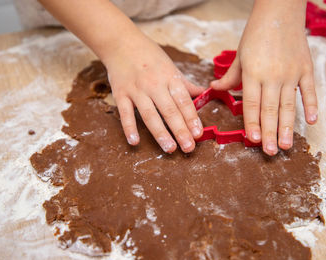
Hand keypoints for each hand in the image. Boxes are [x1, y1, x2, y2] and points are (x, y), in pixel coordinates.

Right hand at [105, 34, 204, 152]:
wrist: (121, 44)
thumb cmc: (150, 56)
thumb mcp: (171, 67)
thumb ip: (185, 84)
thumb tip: (204, 94)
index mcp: (170, 78)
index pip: (183, 101)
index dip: (191, 118)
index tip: (198, 133)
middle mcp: (154, 85)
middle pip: (169, 111)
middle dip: (180, 130)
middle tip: (189, 147)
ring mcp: (136, 90)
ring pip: (150, 115)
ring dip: (160, 133)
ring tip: (170, 149)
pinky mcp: (121, 94)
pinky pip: (125, 113)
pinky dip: (129, 128)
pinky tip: (135, 142)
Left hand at [211, 0, 317, 155]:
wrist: (280, 12)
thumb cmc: (256, 34)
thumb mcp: (240, 55)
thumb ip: (230, 76)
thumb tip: (215, 88)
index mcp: (253, 73)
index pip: (251, 104)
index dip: (252, 123)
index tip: (252, 139)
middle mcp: (272, 76)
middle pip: (270, 109)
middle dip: (269, 132)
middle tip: (269, 151)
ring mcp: (291, 73)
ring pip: (288, 105)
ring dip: (287, 126)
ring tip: (285, 145)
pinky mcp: (306, 68)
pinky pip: (309, 90)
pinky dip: (311, 105)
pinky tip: (311, 121)